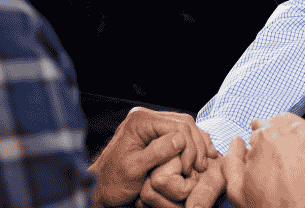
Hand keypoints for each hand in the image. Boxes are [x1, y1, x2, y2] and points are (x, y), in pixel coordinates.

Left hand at [90, 107, 217, 207]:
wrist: (102, 188)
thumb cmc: (113, 181)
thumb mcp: (134, 169)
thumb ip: (157, 152)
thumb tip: (181, 140)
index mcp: (140, 121)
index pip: (176, 126)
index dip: (189, 146)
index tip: (192, 168)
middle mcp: (146, 117)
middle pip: (183, 123)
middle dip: (196, 145)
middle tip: (202, 166)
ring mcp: (151, 124)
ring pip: (184, 127)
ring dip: (196, 145)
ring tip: (203, 163)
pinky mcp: (155, 133)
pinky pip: (179, 133)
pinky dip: (191, 145)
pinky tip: (198, 156)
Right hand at [224, 112, 304, 207]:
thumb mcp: (239, 192)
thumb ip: (233, 161)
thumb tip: (238, 141)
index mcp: (267, 136)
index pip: (263, 127)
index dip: (263, 144)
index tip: (268, 157)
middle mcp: (296, 131)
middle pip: (285, 125)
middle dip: (282, 139)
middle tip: (284, 163)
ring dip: (302, 143)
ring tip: (301, 168)